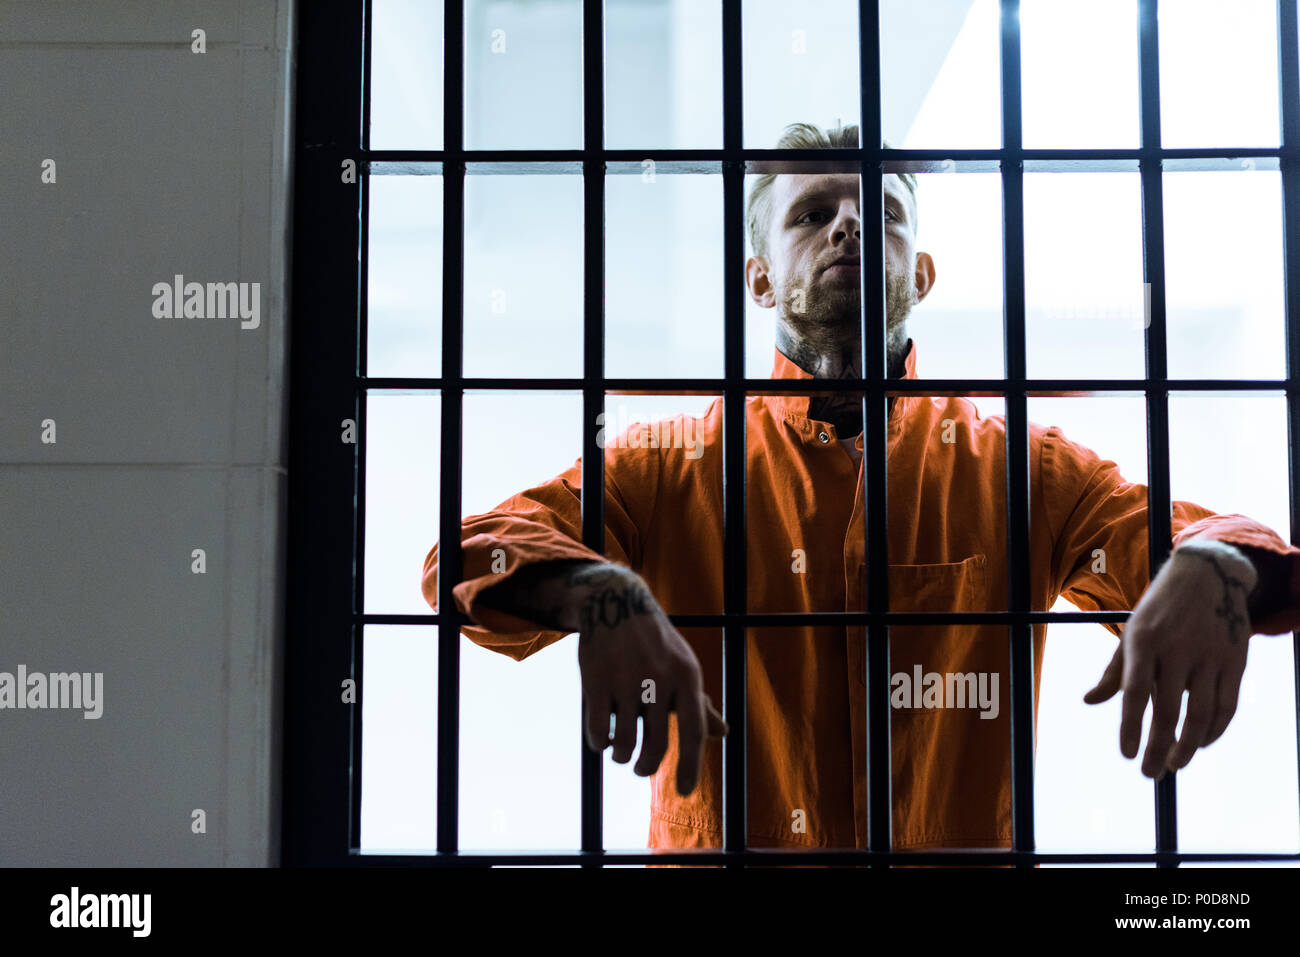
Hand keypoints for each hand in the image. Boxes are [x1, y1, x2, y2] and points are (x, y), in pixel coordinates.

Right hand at [573, 565, 727, 794]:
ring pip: (624, 744)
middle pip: (656, 745)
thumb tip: (723, 734)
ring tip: (620, 753)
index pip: (694, 732)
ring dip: (621, 757)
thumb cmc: (656, 643)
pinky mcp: (596, 680)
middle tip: (640, 769)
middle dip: (646, 767)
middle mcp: (659, 679)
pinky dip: (600, 743)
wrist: (617, 602)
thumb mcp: (683, 666)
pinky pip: (599, 731)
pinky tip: (602, 739)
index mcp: (687, 677)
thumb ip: (699, 702)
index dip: (691, 767)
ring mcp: (626, 679)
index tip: (685, 792)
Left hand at [1082, 540, 1256, 778]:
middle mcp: (1176, 649)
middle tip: (1149, 773)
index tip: (1125, 755)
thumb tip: (1089, 702)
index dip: (1130, 726)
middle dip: (1158, 747)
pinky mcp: (1234, 660)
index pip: (1134, 692)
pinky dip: (1215, 730)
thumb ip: (1114, 671)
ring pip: (1201, 713)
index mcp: (1143, 641)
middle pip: (1169, 710)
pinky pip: (1227, 704)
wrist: (1207, 575)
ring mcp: (1209, 655)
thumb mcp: (1132, 632)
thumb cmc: (1160, 610)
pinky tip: (1201, 744)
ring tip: (1173, 765)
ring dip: (1189, 746)